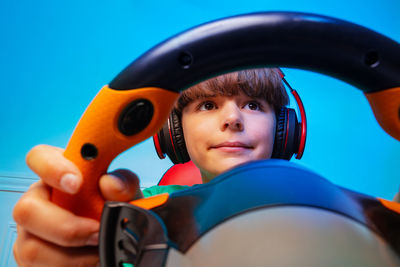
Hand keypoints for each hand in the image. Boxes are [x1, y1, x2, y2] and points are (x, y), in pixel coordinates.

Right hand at [13, 145, 141, 266]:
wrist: (115, 236)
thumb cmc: (113, 206)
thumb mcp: (126, 192)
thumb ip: (123, 183)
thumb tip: (110, 183)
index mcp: (58, 174)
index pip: (39, 157)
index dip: (52, 168)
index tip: (76, 183)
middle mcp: (38, 201)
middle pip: (26, 210)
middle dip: (66, 227)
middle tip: (97, 231)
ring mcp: (31, 232)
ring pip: (33, 248)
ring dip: (73, 255)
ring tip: (100, 249)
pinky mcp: (34, 258)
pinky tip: (92, 260)